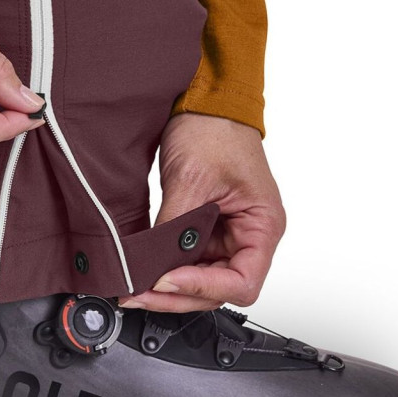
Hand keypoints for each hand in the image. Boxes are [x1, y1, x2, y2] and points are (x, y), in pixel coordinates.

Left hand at [121, 113, 285, 311]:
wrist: (204, 102)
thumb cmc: (214, 129)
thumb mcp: (190, 180)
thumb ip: (173, 227)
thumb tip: (149, 264)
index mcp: (263, 225)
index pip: (243, 282)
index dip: (203, 288)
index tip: (167, 281)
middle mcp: (249, 235)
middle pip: (218, 288)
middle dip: (178, 294)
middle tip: (139, 293)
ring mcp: (226, 234)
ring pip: (200, 279)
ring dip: (168, 287)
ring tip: (134, 286)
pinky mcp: (204, 228)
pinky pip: (187, 260)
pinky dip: (165, 268)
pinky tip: (141, 269)